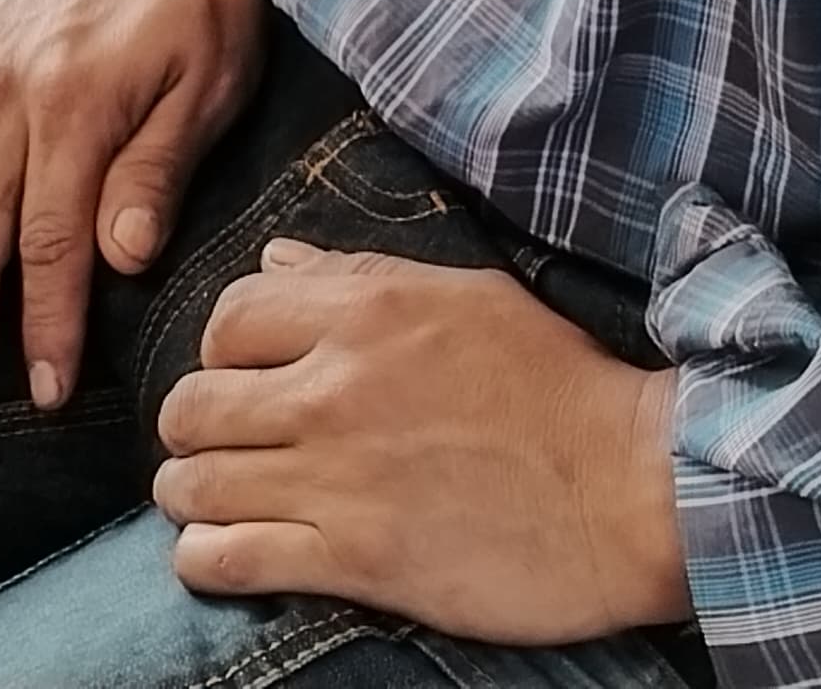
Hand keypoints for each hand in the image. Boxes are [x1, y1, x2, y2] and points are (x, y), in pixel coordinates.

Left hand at [154, 244, 689, 641]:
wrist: (629, 491)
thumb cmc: (558, 388)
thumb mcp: (466, 296)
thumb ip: (357, 275)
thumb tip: (274, 259)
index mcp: (366, 311)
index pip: (228, 315)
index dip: (223, 349)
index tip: (246, 376)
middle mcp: (335, 388)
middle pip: (191, 403)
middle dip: (196, 426)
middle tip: (228, 443)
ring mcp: (336, 478)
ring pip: (191, 483)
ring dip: (194, 492)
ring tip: (222, 500)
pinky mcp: (351, 560)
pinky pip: (223, 559)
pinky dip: (207, 557)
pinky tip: (231, 551)